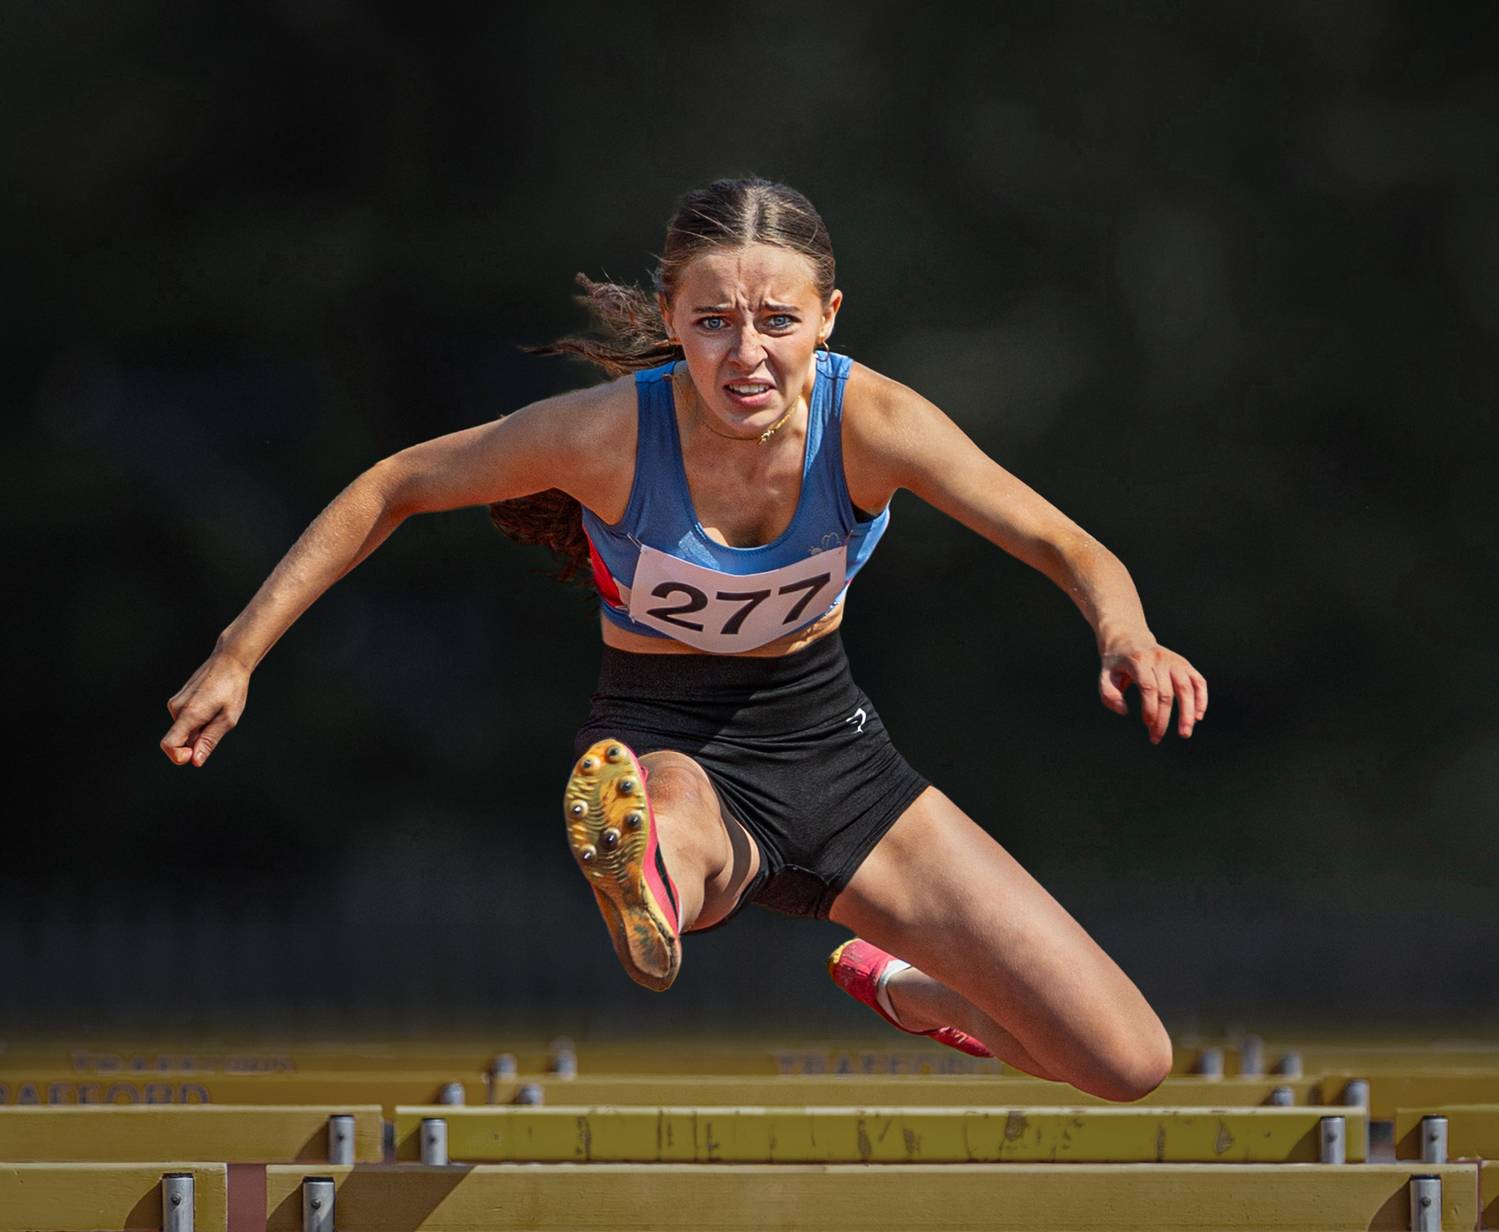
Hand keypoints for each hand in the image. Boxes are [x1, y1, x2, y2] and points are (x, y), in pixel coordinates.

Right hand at [161, 648, 251, 766]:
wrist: (229, 661)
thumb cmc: (232, 688)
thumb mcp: (227, 719)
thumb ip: (209, 741)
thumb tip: (195, 761)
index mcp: (189, 713)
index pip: (168, 744)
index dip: (178, 757)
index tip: (195, 755)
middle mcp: (176, 708)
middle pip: (178, 740)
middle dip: (195, 742)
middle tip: (217, 726)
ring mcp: (175, 703)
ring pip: (183, 730)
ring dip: (199, 730)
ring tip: (216, 713)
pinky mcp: (178, 700)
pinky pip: (185, 721)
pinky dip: (197, 722)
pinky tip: (211, 708)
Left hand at [1098, 640, 1206, 743]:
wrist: (1129, 638)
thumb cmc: (1116, 663)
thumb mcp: (1104, 676)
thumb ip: (1108, 695)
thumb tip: (1125, 711)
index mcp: (1138, 661)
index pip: (1148, 687)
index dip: (1150, 708)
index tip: (1147, 725)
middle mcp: (1159, 659)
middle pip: (1167, 692)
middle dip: (1163, 719)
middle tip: (1156, 738)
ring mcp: (1174, 661)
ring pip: (1187, 687)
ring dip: (1188, 712)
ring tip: (1185, 733)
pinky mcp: (1184, 664)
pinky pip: (1198, 682)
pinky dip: (1201, 699)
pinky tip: (1198, 717)